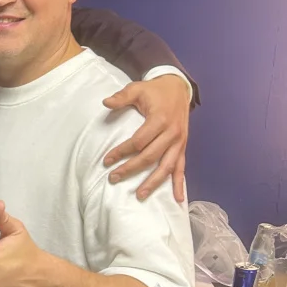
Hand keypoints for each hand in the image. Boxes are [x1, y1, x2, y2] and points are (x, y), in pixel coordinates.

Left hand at [102, 74, 191, 200]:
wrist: (178, 87)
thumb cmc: (155, 91)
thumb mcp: (137, 88)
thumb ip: (122, 96)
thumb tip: (105, 102)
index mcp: (160, 119)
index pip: (139, 141)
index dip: (122, 152)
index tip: (106, 160)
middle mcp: (172, 133)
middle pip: (150, 156)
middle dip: (131, 169)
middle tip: (113, 178)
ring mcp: (179, 142)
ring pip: (166, 166)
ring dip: (153, 182)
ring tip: (140, 195)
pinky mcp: (183, 147)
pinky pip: (181, 167)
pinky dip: (179, 183)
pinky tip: (177, 198)